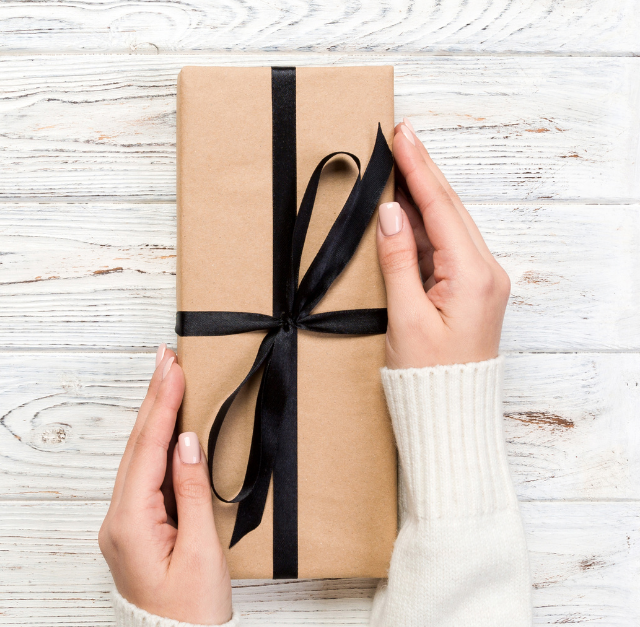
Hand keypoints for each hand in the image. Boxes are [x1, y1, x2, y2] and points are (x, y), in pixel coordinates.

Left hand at [98, 345, 231, 623]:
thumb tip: (186, 443)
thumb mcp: (202, 552)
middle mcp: (117, 520)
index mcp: (130, 522)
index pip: (147, 448)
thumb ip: (192, 493)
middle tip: (165, 357)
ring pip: (137, 459)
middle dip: (153, 399)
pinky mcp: (133, 531)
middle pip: (136, 447)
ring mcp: (122, 526)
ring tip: (167, 379)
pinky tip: (167, 428)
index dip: (162, 404)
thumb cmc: (190, 614)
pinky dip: (154, 446)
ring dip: (153, 418)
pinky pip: (142, 477)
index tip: (172, 367)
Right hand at [376, 118, 510, 369]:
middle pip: (450, 207)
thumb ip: (398, 261)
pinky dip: (426, 220)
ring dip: (425, 191)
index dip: (418, 168)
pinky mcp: (470, 290)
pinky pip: (447, 244)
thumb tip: (391, 214)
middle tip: (402, 133)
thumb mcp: (406, 318)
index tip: (401, 136)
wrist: (451, 414)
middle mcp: (485, 272)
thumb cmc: (428, 377)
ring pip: (449, 223)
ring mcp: (481, 280)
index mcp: (472, 275)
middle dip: (424, 169)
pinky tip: (409, 205)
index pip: (440, 208)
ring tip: (401, 159)